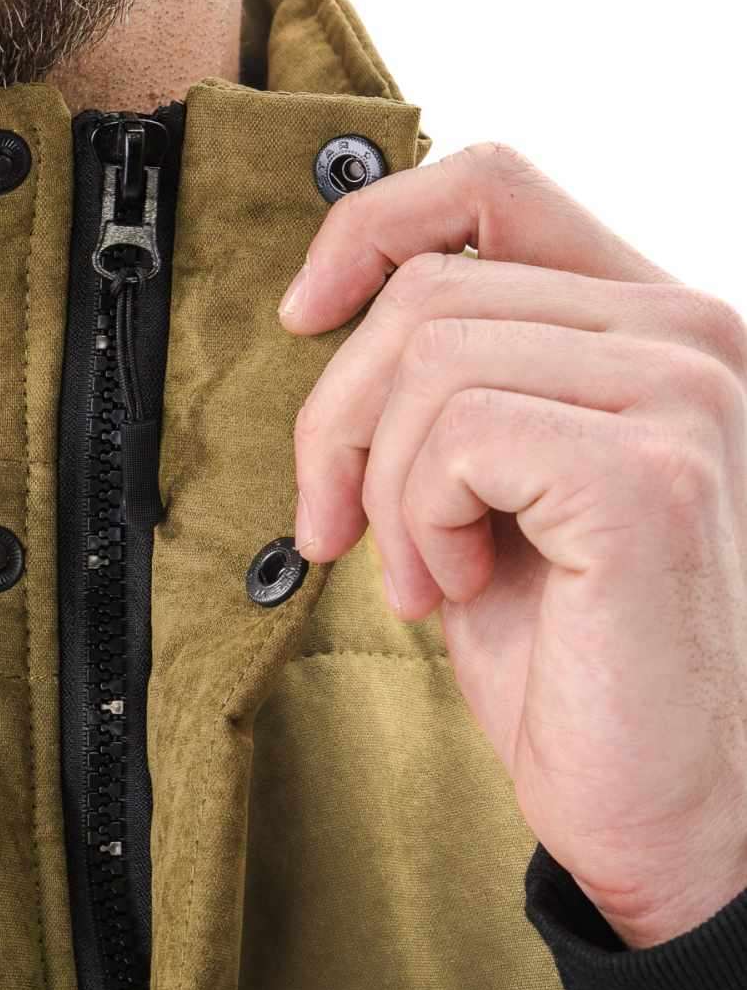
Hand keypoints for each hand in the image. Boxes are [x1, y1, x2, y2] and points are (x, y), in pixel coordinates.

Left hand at [279, 142, 746, 949]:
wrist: (663, 802)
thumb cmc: (579, 663)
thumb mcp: (491, 498)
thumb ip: (453, 391)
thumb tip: (331, 315)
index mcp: (650, 330)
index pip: (494, 186)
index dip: (370, 230)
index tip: (302, 317)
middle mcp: (688, 337)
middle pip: (428, 289)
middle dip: (340, 421)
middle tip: (338, 532)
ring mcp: (682, 395)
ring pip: (429, 357)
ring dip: (386, 487)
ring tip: (432, 578)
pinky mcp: (648, 472)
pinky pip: (455, 432)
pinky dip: (421, 521)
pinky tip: (462, 592)